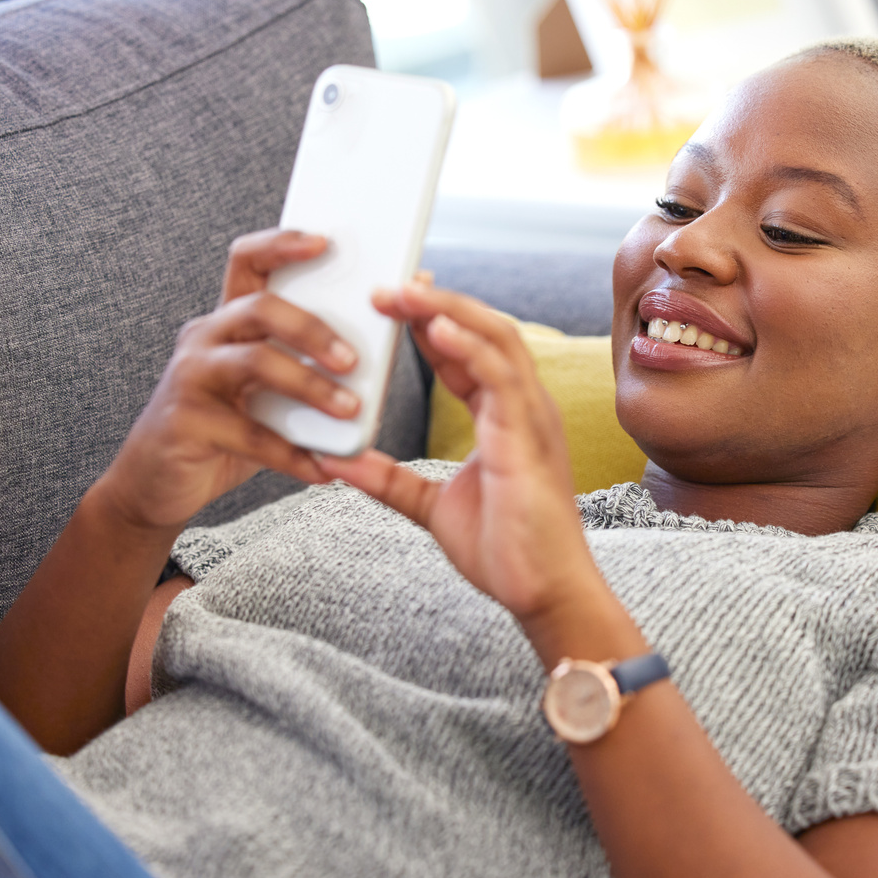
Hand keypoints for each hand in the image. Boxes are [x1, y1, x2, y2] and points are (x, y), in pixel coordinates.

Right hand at [94, 229, 358, 531]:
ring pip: (256, 362)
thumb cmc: (223, 429)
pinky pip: (250, 434)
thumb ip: (304, 364)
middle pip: (260, 308)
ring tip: (348, 411)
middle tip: (353, 359)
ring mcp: (190, 378)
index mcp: (228, 320)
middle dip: (313, 329)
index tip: (326, 242)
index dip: (283, 244)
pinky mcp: (186, 422)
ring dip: (310, 385)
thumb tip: (373, 354)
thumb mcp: (264, 389)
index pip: (248, 261)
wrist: (155, 483)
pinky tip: (322, 469)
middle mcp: (205, 338)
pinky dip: (292, 453)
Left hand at [317, 280, 610, 641]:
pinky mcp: (528, 438)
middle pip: (484, 330)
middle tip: (387, 283)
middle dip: (436, 302)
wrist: (543, 594)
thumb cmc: (505, 550)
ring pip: (495, 339)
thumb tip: (334, 463)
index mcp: (505, 416)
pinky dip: (468, 346)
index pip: (468, 350)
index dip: (432, 320)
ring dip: (447, 310)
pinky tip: (434, 326)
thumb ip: (388, 481)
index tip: (392, 298)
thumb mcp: (430, 507)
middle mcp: (524, 406)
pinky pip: (501, 377)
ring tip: (403, 291)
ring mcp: (530, 418)